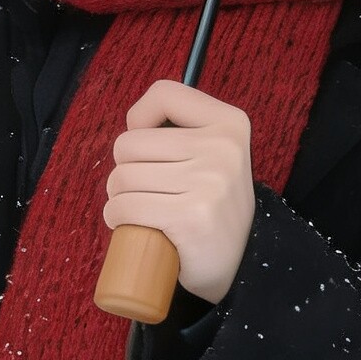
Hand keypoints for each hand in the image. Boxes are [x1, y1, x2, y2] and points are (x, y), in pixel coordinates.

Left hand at [103, 79, 255, 306]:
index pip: (164, 93)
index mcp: (229, 123)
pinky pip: (126, 206)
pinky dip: (116, 217)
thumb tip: (133, 123)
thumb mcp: (215, 155)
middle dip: (124, 169)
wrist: (244, 265)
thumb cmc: (215, 206)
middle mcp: (222, 147)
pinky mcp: (189, 217)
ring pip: (123, 177)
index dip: (139, 117)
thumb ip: (184, 130)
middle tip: (143, 189)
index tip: (144, 147)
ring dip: (118, 198)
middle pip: (129, 142)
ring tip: (138, 209)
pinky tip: (129, 224)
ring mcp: (207, 182)